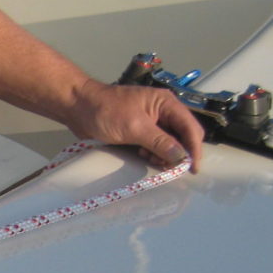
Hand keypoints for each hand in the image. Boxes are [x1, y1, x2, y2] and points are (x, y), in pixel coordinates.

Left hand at [65, 80, 204, 172]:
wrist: (78, 108)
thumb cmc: (106, 111)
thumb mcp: (135, 127)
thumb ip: (160, 142)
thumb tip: (181, 157)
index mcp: (166, 104)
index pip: (190, 127)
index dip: (194, 149)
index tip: (192, 168)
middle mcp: (163, 112)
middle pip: (183, 136)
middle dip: (179, 153)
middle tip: (170, 169)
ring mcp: (151, 122)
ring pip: (169, 143)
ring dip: (165, 155)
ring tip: (153, 161)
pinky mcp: (140, 131)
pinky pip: (155, 146)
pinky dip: (154, 154)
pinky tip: (145, 157)